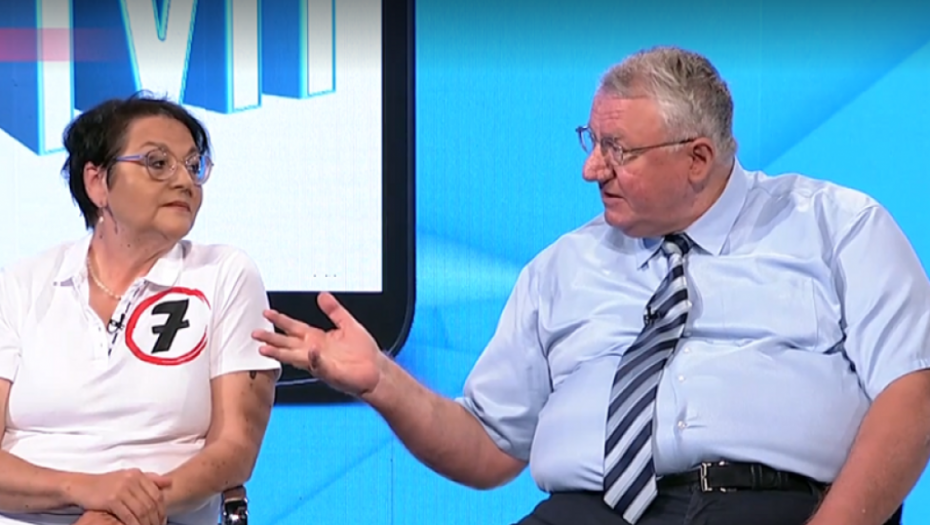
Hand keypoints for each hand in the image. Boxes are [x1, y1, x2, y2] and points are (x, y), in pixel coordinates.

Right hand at [67, 470, 170, 524]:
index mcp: (138, 474)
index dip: (162, 509)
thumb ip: (149, 479)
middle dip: (156, 518)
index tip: (164, 520)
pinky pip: (128, 516)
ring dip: (147, 523)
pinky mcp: (112, 499)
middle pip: (151, 503)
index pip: (157, 494)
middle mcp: (132, 479)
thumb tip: (170, 482)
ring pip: (141, 510)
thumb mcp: (128, 478)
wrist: (82, 487)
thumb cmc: (107, 484)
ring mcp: (122, 489)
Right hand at [252, 292, 384, 396]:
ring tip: (264, 350)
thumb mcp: (347, 323)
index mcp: (317, 339)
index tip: (266, 314)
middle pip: (288, 343)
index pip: (294, 328)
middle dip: (271, 339)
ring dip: (280, 354)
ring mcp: (320, 363)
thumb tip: (322, 295)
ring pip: (295, 357)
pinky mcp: (330, 373)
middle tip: (255, 334)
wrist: (376, 371)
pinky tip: (310, 352)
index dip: (280, 321)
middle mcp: (314, 351)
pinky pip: (320, 365)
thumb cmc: (363, 352)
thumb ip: (334, 310)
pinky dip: (314, 359)